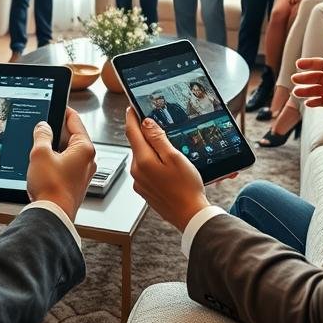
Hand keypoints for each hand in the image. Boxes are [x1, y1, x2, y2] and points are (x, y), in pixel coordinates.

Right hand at [27, 107, 95, 220]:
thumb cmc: (52, 188)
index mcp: (85, 148)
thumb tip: (43, 127)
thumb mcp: (40, 154)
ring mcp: (83, 173)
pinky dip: (56, 161)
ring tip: (40, 148)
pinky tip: (44, 166)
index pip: (75, 121)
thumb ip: (42, 135)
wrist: (53, 216)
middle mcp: (88, 160)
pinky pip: (67, 165)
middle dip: (57, 132)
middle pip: (72, 136)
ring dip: (55, 148)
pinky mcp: (75, 184)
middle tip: (43, 128)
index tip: (58, 105)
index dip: (64, 111)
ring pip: (68, 152)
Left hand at [125, 108, 209, 230]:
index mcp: (143, 160)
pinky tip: (167, 166)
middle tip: (157, 123)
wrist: (190, 215)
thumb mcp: (175, 157)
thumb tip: (146, 123)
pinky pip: (145, 170)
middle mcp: (136, 171)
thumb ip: (158, 139)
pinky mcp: (144, 190)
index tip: (132, 107)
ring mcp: (139, 182)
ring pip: (142, 157)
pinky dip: (153, 163)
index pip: (131, 131)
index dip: (132, 117)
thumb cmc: (186, 187)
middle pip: (137, 144)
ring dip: (150, 149)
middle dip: (144, 133)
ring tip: (168, 147)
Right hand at [292, 39, 322, 126]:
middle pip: (317, 77)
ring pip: (317, 90)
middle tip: (295, 79)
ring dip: (306, 90)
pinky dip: (314, 102)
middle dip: (305, 77)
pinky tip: (308, 103)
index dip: (311, 63)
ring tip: (297, 93)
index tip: (299, 64)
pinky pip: (321, 102)